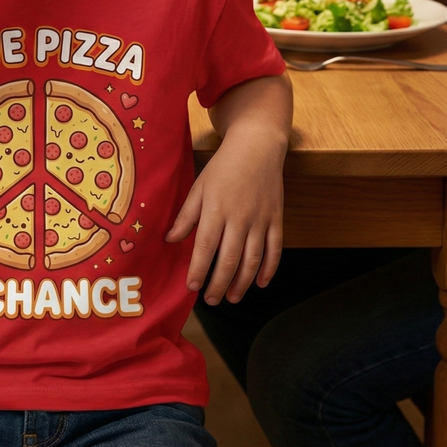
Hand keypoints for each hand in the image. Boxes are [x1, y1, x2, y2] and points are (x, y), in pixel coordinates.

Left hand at [166, 123, 285, 303]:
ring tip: (232, 298)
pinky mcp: (276, 219)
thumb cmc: (223, 167)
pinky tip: (260, 283)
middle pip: (230, 260)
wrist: (257, 147)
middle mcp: (239, 218)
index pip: (205, 247)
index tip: (191, 287)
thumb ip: (186, 215)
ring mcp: (260, 220)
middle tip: (211, 300)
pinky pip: (275, 250)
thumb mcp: (199, 186)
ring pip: (253, 260)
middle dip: (219, 284)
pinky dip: (269, 269)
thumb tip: (170, 240)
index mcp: (216, 209)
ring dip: (242, 283)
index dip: (198, 270)